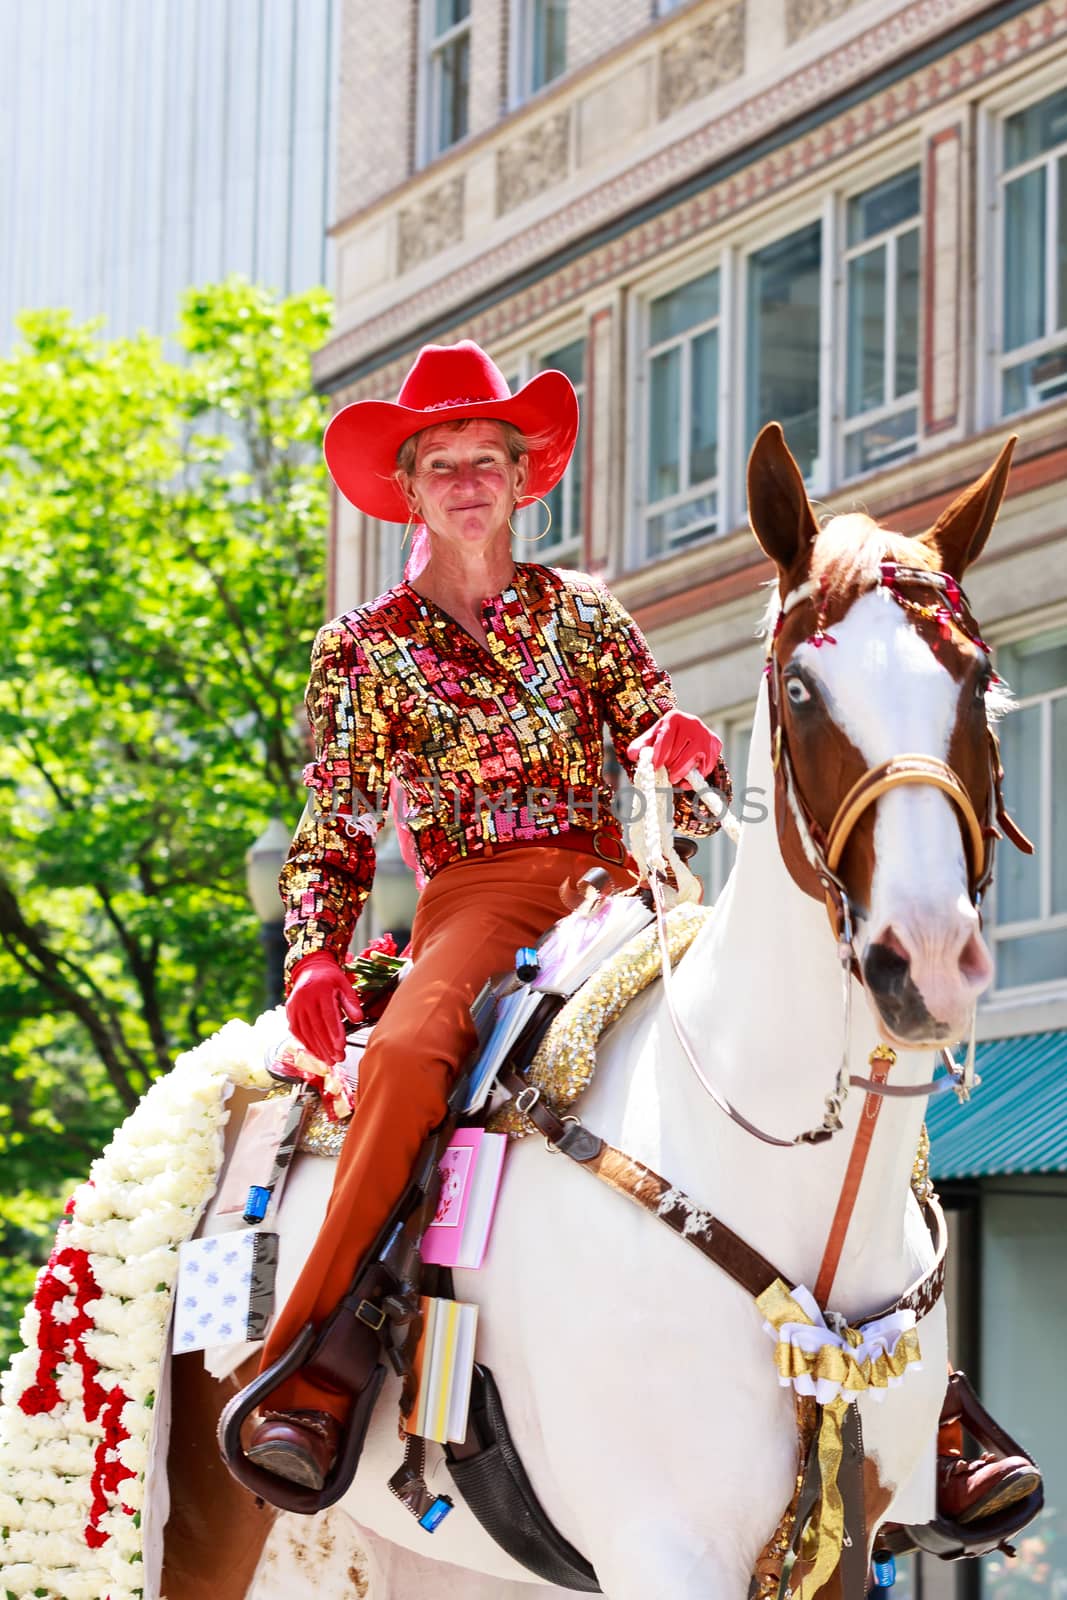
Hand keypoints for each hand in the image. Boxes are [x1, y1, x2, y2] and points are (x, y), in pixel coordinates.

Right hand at [286, 951, 363, 1065]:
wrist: (310, 968)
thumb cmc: (329, 978)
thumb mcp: (344, 985)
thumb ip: (351, 1002)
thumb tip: (358, 1019)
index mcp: (320, 990)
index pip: (327, 1014)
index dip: (334, 1032)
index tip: (341, 1046)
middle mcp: (305, 998)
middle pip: (316, 1026)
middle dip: (327, 1045)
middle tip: (338, 1058)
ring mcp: (295, 1006)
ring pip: (306, 1032)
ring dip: (317, 1049)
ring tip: (329, 1061)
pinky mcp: (290, 1012)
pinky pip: (297, 1032)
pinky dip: (306, 1044)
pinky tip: (316, 1053)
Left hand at [626, 710, 723, 786]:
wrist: (687, 733)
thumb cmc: (666, 738)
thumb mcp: (651, 739)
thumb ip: (639, 747)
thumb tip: (634, 755)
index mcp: (674, 717)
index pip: (665, 738)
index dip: (659, 755)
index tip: (654, 767)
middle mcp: (693, 722)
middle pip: (678, 750)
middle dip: (669, 765)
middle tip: (664, 773)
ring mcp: (706, 733)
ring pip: (692, 758)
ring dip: (681, 772)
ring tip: (672, 778)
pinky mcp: (716, 744)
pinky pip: (706, 766)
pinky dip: (695, 777)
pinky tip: (685, 782)